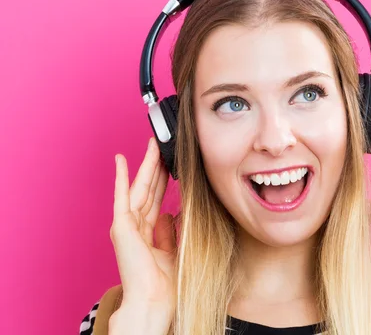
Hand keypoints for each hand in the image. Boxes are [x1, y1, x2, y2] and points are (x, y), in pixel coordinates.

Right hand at [111, 137, 175, 315]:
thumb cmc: (165, 284)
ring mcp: (126, 226)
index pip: (155, 199)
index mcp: (146, 233)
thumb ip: (171, 231)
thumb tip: (172, 214)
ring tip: (152, 145)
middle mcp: (134, 227)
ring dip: (145, 166)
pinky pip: (122, 197)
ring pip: (138, 188)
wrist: (155, 301)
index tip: (168, 163)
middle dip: (155, 167)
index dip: (161, 180)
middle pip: (147, 190)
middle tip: (161, 146)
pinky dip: (121, 178)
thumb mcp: (174, 251)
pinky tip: (121, 160)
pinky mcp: (121, 226)